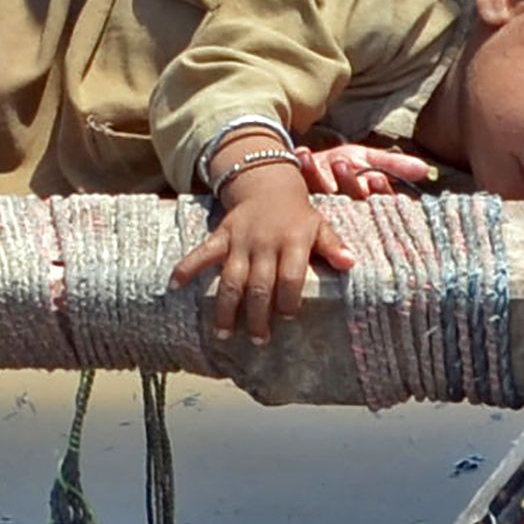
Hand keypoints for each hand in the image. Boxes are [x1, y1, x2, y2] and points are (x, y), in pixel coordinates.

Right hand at [170, 158, 358, 343]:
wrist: (268, 183)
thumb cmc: (297, 214)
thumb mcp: (320, 225)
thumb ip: (333, 246)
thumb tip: (350, 263)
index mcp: (292, 241)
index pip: (290, 276)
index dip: (289, 299)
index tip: (288, 319)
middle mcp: (265, 243)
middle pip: (259, 286)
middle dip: (257, 316)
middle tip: (257, 340)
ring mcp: (240, 241)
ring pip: (231, 279)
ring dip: (226, 308)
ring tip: (223, 334)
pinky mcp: (221, 236)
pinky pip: (202, 253)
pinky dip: (186, 268)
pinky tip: (173, 287)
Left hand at [295, 140, 436, 199]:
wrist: (304, 161)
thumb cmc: (340, 164)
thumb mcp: (369, 159)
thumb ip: (393, 164)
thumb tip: (425, 170)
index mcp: (364, 201)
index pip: (378, 200)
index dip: (377, 191)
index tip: (375, 178)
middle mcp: (343, 208)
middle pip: (350, 201)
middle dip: (348, 183)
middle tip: (342, 164)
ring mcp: (321, 208)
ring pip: (324, 197)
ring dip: (320, 176)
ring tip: (316, 157)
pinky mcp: (301, 205)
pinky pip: (302, 189)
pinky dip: (302, 169)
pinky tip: (302, 153)